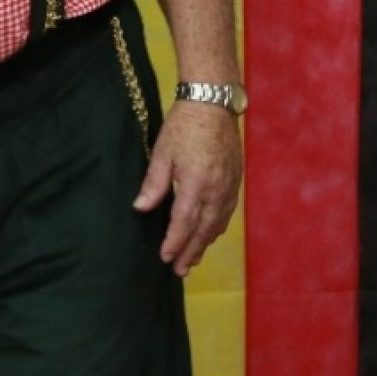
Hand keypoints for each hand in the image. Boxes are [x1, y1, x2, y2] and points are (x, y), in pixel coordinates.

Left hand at [132, 102, 242, 276]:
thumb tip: (141, 207)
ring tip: (192, 260)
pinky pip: (226, 213)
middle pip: (203, 230)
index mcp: (196, 183)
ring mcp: (229, 187)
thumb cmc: (184, 126)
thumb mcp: (162, 152)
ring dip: (204, 244)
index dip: (175, 242)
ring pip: (217, 224)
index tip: (165, 257)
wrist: (213, 104)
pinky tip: (209, 235)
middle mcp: (216, 190)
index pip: (184, 222)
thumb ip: (154, 183)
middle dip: (190, 251)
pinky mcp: (235, 181)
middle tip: (179, 270)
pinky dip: (217, 228)